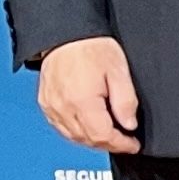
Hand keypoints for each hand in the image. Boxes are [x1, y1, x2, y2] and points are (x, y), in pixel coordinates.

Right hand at [37, 36, 141, 153]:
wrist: (66, 34)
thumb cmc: (91, 47)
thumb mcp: (119, 71)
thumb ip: (125, 101)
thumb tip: (129, 124)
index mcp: (82, 101)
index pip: (102, 136)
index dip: (121, 144)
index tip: (133, 145)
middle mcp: (63, 107)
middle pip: (87, 139)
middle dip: (108, 144)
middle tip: (125, 142)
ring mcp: (51, 107)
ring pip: (73, 137)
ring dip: (92, 140)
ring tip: (110, 136)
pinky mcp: (45, 104)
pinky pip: (61, 127)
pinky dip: (76, 132)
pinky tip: (88, 128)